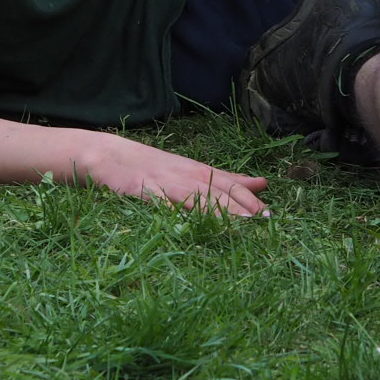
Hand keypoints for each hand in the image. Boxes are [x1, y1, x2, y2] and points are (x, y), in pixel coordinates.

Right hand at [78, 133, 268, 215]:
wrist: (110, 155)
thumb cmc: (155, 166)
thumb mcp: (194, 171)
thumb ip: (228, 179)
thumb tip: (263, 184)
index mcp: (198, 171)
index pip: (229, 184)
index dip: (249, 200)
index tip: (269, 215)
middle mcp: (184, 174)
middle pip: (216, 190)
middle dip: (239, 206)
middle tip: (261, 223)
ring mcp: (163, 182)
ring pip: (193, 196)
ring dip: (215, 210)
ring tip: (236, 225)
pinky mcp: (141, 190)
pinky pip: (159, 201)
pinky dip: (174, 210)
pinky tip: (185, 222)